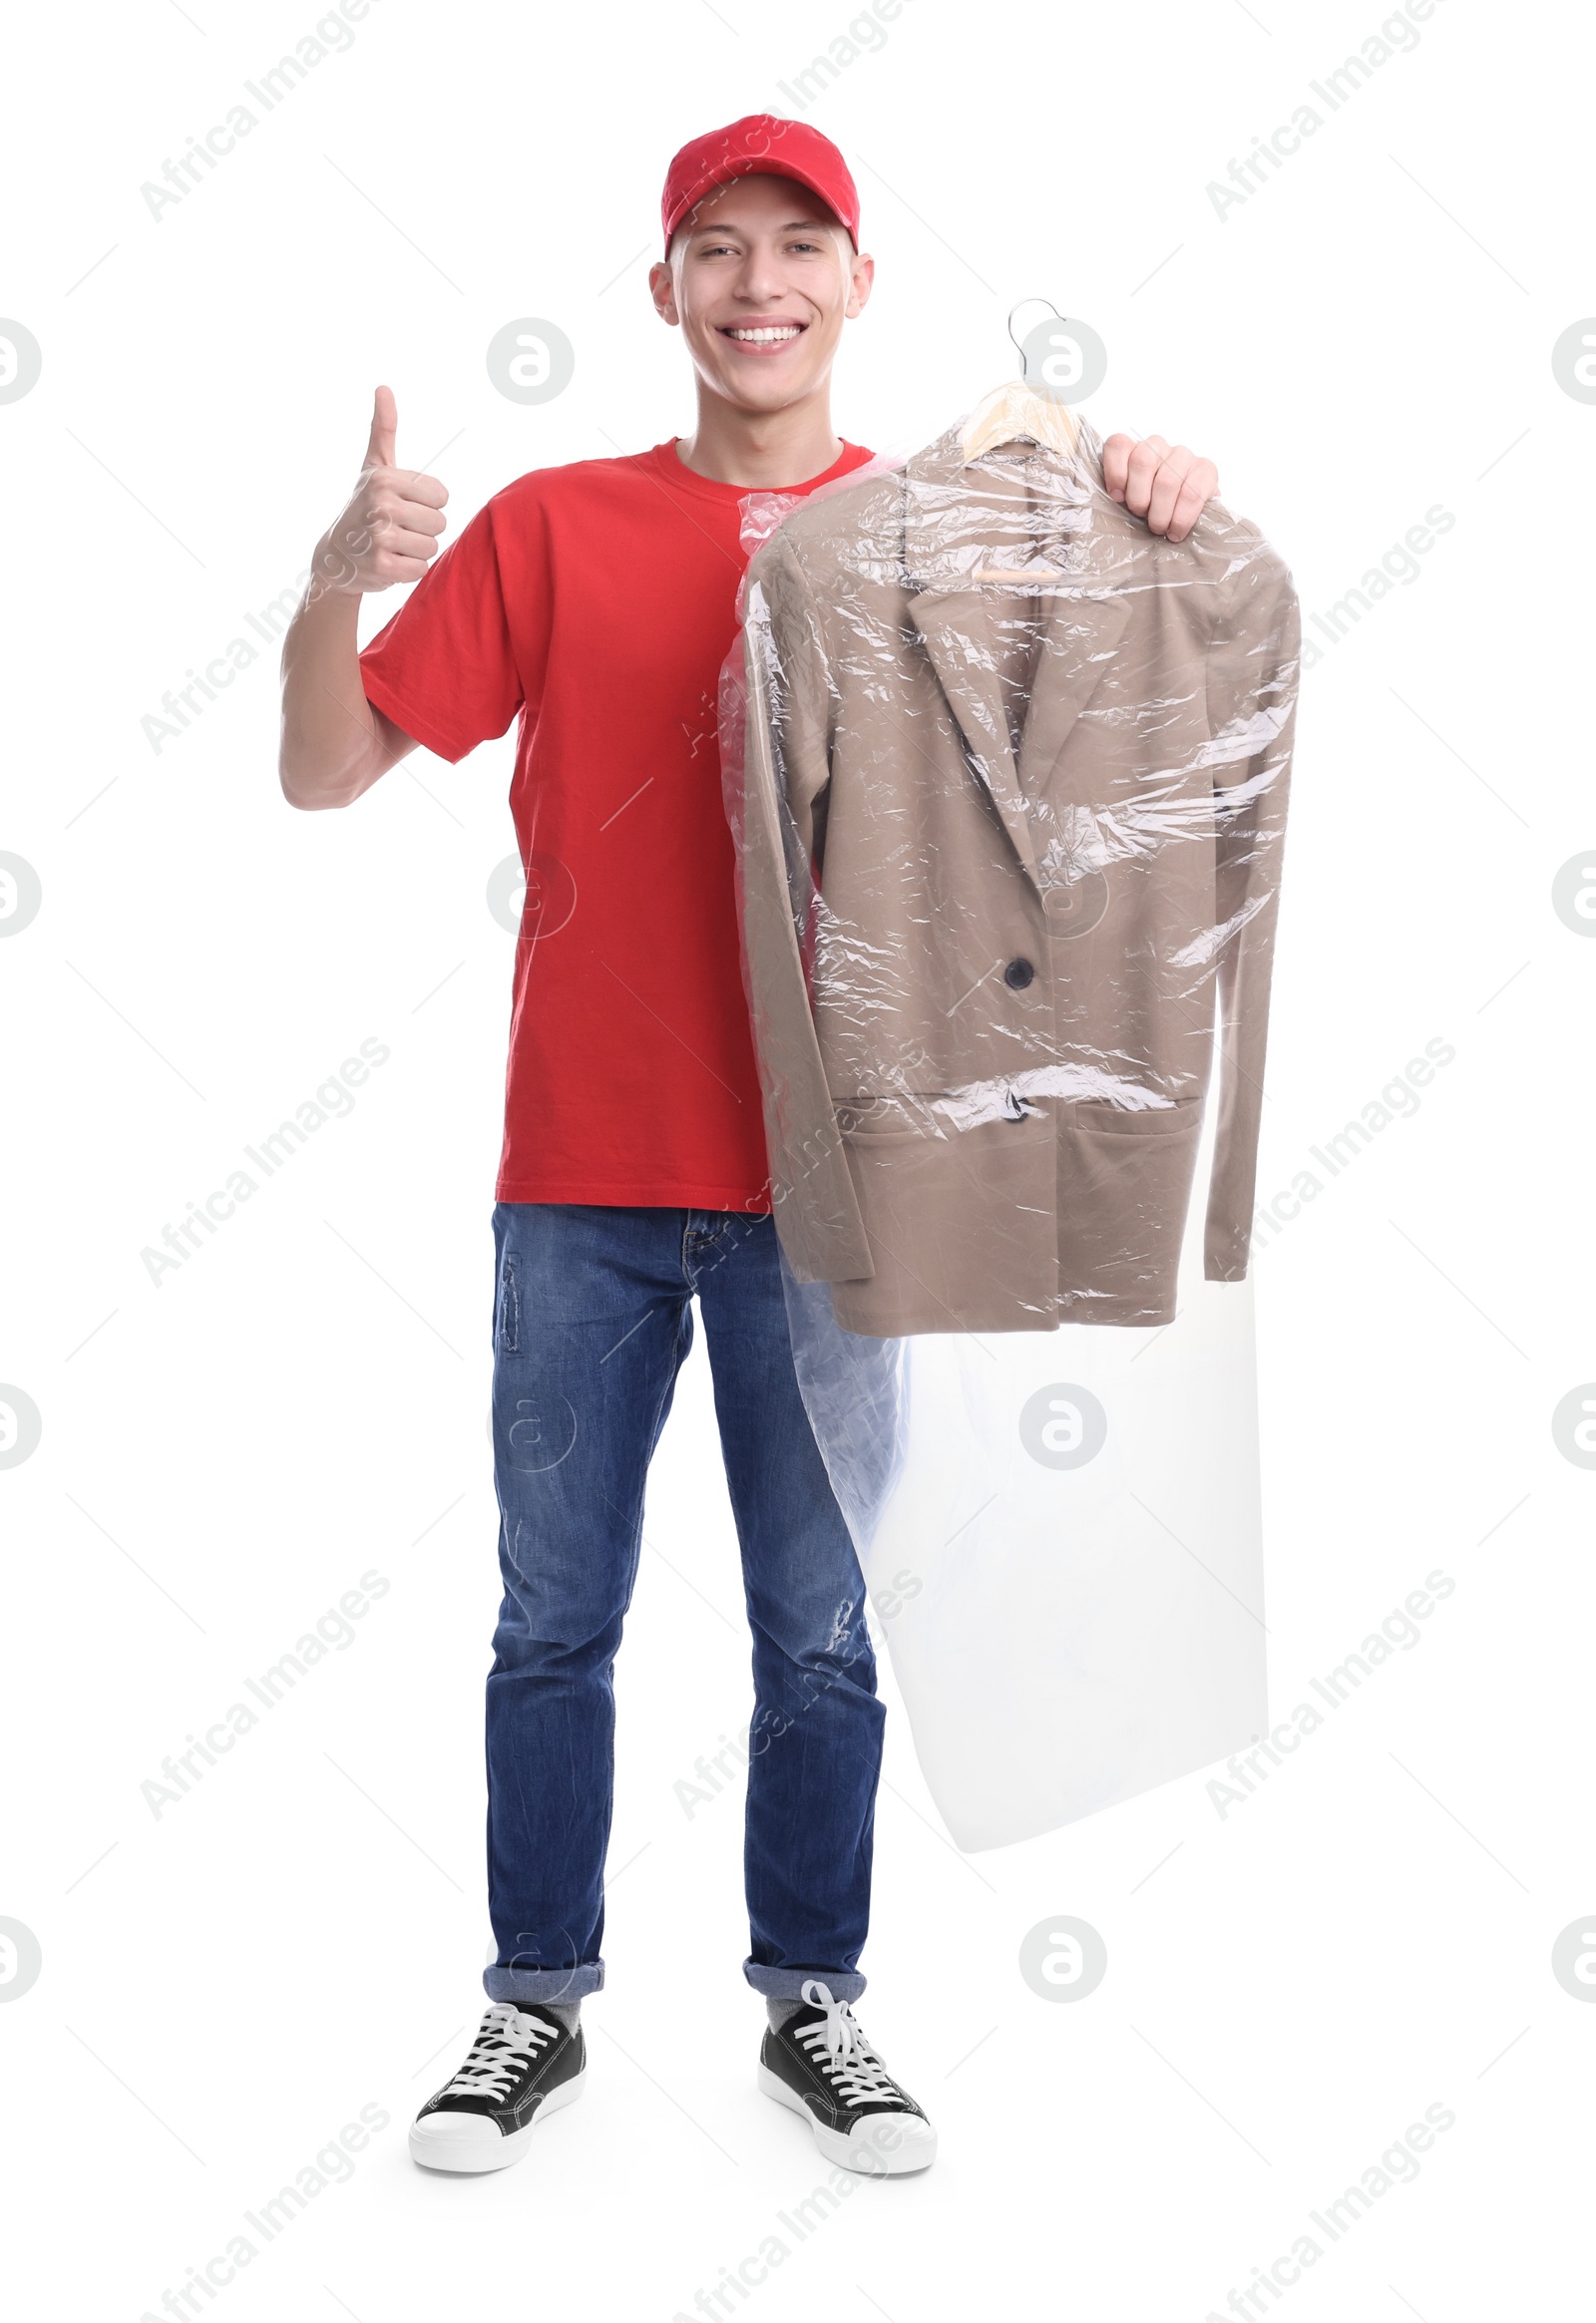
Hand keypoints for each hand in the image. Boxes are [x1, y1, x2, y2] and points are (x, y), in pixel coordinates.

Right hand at [313, 386, 448, 594]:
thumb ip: (383, 429)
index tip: (402, 506)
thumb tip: (384, 387)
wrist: (336, 555)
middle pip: (440, 523)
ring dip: (416, 551)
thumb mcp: (373, 466)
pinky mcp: (383, 567)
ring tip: (392, 545)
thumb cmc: (362, 506)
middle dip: (423, 529)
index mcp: (387, 478)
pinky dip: (408, 570)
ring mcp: (380, 537)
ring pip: (432, 547)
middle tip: (396, 528)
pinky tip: (388, 562)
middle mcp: (382, 504)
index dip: (427, 504)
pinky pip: (420, 570)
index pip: (442, 496)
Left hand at [1101, 433, 1217, 543]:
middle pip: (1142, 462)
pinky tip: (1176, 531)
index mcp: (1134, 450)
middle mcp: (1159, 446)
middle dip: (1138, 499)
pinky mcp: (1206, 469)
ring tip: (1159, 528)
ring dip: (1160, 513)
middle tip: (1142, 516)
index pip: (1118, 445)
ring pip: (1166, 481)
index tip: (1117, 497)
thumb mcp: (1131, 500)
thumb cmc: (1153, 507)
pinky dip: (1181, 519)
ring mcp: (1184, 455)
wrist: (1190, 512)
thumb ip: (1121, 493)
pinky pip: (1192, 494)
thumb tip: (1116, 498)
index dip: (1115, 472)